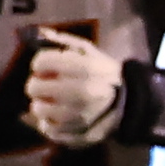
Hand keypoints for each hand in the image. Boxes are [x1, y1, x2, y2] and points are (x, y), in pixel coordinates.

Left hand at [21, 28, 124, 146]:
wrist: (129, 100)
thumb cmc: (103, 72)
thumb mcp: (89, 51)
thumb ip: (64, 41)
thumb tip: (40, 32)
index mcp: (85, 67)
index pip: (42, 62)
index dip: (39, 63)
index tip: (44, 66)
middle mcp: (83, 92)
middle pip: (35, 87)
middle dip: (36, 84)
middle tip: (43, 85)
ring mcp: (82, 116)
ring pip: (40, 111)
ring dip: (40, 105)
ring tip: (48, 101)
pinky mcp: (81, 134)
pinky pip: (51, 130)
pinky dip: (48, 124)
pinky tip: (54, 118)